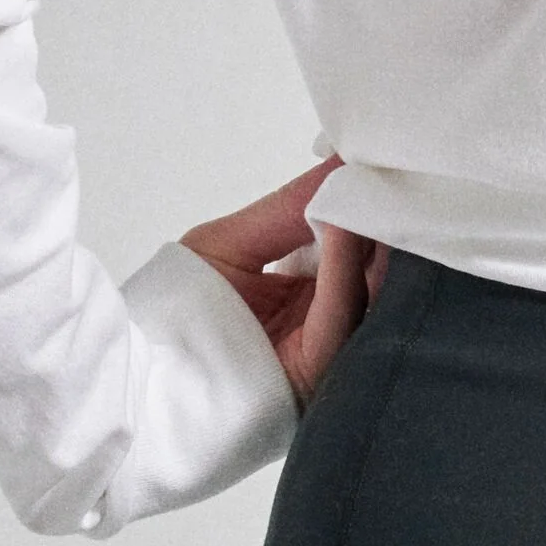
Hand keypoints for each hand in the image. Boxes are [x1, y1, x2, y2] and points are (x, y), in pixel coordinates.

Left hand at [178, 157, 389, 410]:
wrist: (149, 382)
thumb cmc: (182, 313)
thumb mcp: (232, 243)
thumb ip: (289, 209)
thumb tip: (341, 163)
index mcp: (311, 294)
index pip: (352, 245)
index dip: (363, 205)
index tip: (382, 165)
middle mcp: (328, 324)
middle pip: (370, 269)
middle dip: (380, 221)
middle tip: (396, 174)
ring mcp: (329, 351)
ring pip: (365, 290)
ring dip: (372, 240)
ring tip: (377, 190)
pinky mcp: (318, 371)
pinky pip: (340, 316)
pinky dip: (345, 271)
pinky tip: (348, 228)